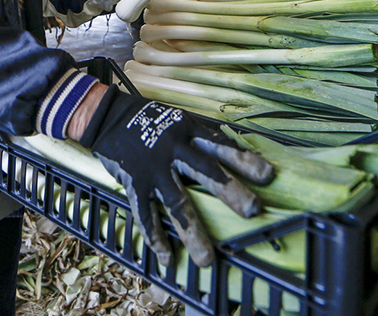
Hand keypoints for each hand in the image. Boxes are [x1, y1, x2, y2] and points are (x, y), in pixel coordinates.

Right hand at [79, 86, 273, 266]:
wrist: (109, 116)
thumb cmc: (149, 118)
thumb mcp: (178, 119)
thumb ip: (201, 137)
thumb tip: (231, 153)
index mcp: (188, 132)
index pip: (222, 146)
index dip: (245, 160)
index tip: (268, 176)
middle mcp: (174, 149)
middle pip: (207, 171)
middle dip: (231, 191)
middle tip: (252, 211)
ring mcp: (154, 168)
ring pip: (177, 203)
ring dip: (192, 233)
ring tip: (206, 260)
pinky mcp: (135, 181)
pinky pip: (145, 213)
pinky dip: (155, 237)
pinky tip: (166, 257)